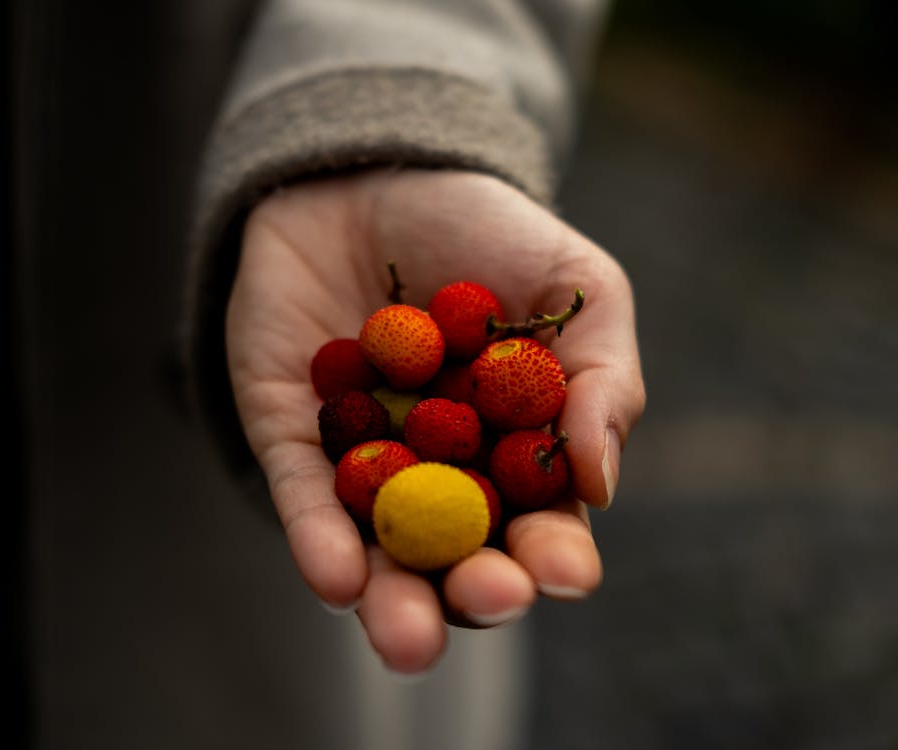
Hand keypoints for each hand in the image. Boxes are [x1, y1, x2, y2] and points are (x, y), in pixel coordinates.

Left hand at [226, 169, 644, 673]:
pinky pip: (305, 497)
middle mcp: (444, 473)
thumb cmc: (496, 232)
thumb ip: (605, 380)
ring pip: (380, 550)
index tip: (566, 570)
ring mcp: (368, 461)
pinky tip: (336, 575)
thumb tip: (599, 483)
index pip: (540, 525)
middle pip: (460, 556)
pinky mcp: (293, 437)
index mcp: (518, 453)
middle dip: (477, 589)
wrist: (383, 167)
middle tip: (492, 597)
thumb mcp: (581, 288)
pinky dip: (320, 537)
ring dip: (393, 598)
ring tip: (406, 634)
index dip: (555, 555)